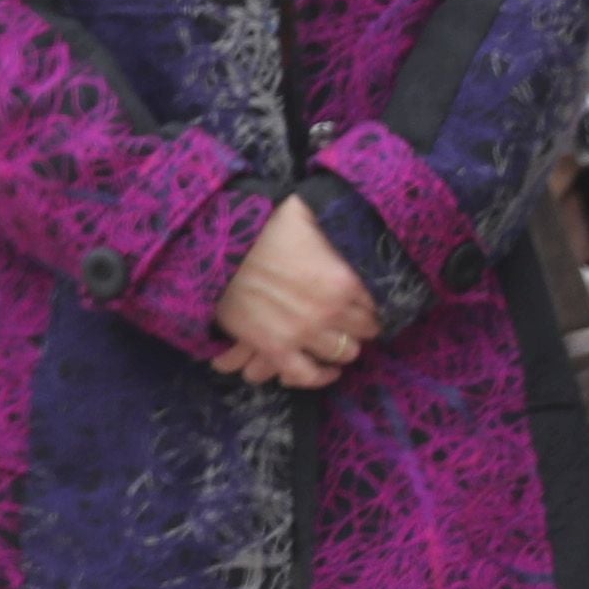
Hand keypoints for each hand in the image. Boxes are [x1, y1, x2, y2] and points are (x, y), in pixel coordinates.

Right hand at [209, 194, 380, 389]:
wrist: (213, 248)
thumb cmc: (259, 226)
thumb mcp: (306, 215)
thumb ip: (332, 221)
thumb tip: (349, 212)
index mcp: (343, 280)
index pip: (376, 304)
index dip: (370, 304)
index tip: (361, 303)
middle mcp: (329, 310)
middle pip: (364, 332)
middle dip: (359, 327)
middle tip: (349, 322)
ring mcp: (302, 332)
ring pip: (343, 354)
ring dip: (341, 349)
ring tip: (335, 342)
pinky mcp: (273, 348)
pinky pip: (306, 375)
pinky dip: (318, 377)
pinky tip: (325, 371)